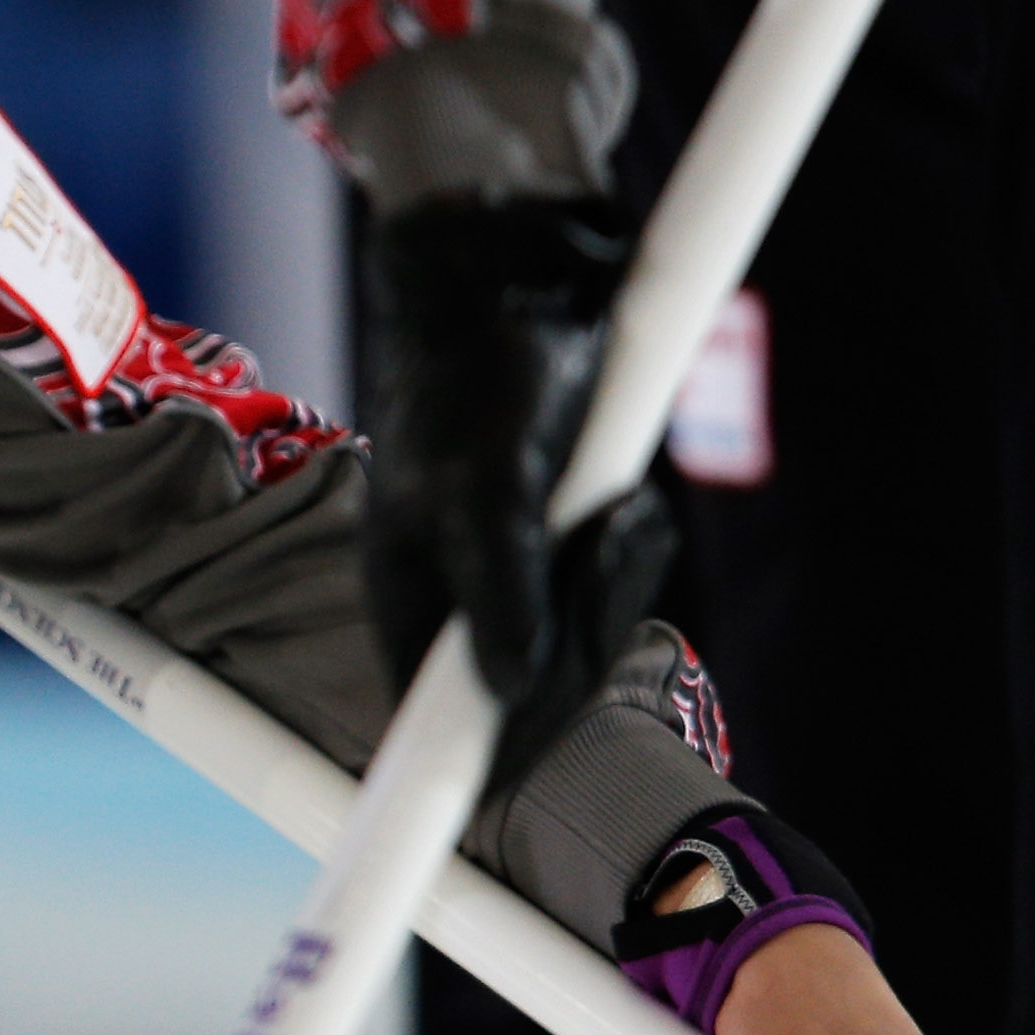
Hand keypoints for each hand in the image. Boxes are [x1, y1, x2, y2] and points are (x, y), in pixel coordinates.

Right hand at [358, 193, 645, 717]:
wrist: (519, 281)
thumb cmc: (479, 372)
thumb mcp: (487, 486)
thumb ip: (500, 591)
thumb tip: (508, 691)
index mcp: (405, 600)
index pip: (442, 728)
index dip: (496, 752)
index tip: (550, 743)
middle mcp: (452, 596)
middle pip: (532, 688)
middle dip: (586, 631)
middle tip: (611, 543)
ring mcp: (510, 568)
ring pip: (581, 636)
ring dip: (616, 582)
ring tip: (622, 508)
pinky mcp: (560, 536)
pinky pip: (608, 585)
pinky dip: (629, 550)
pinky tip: (630, 499)